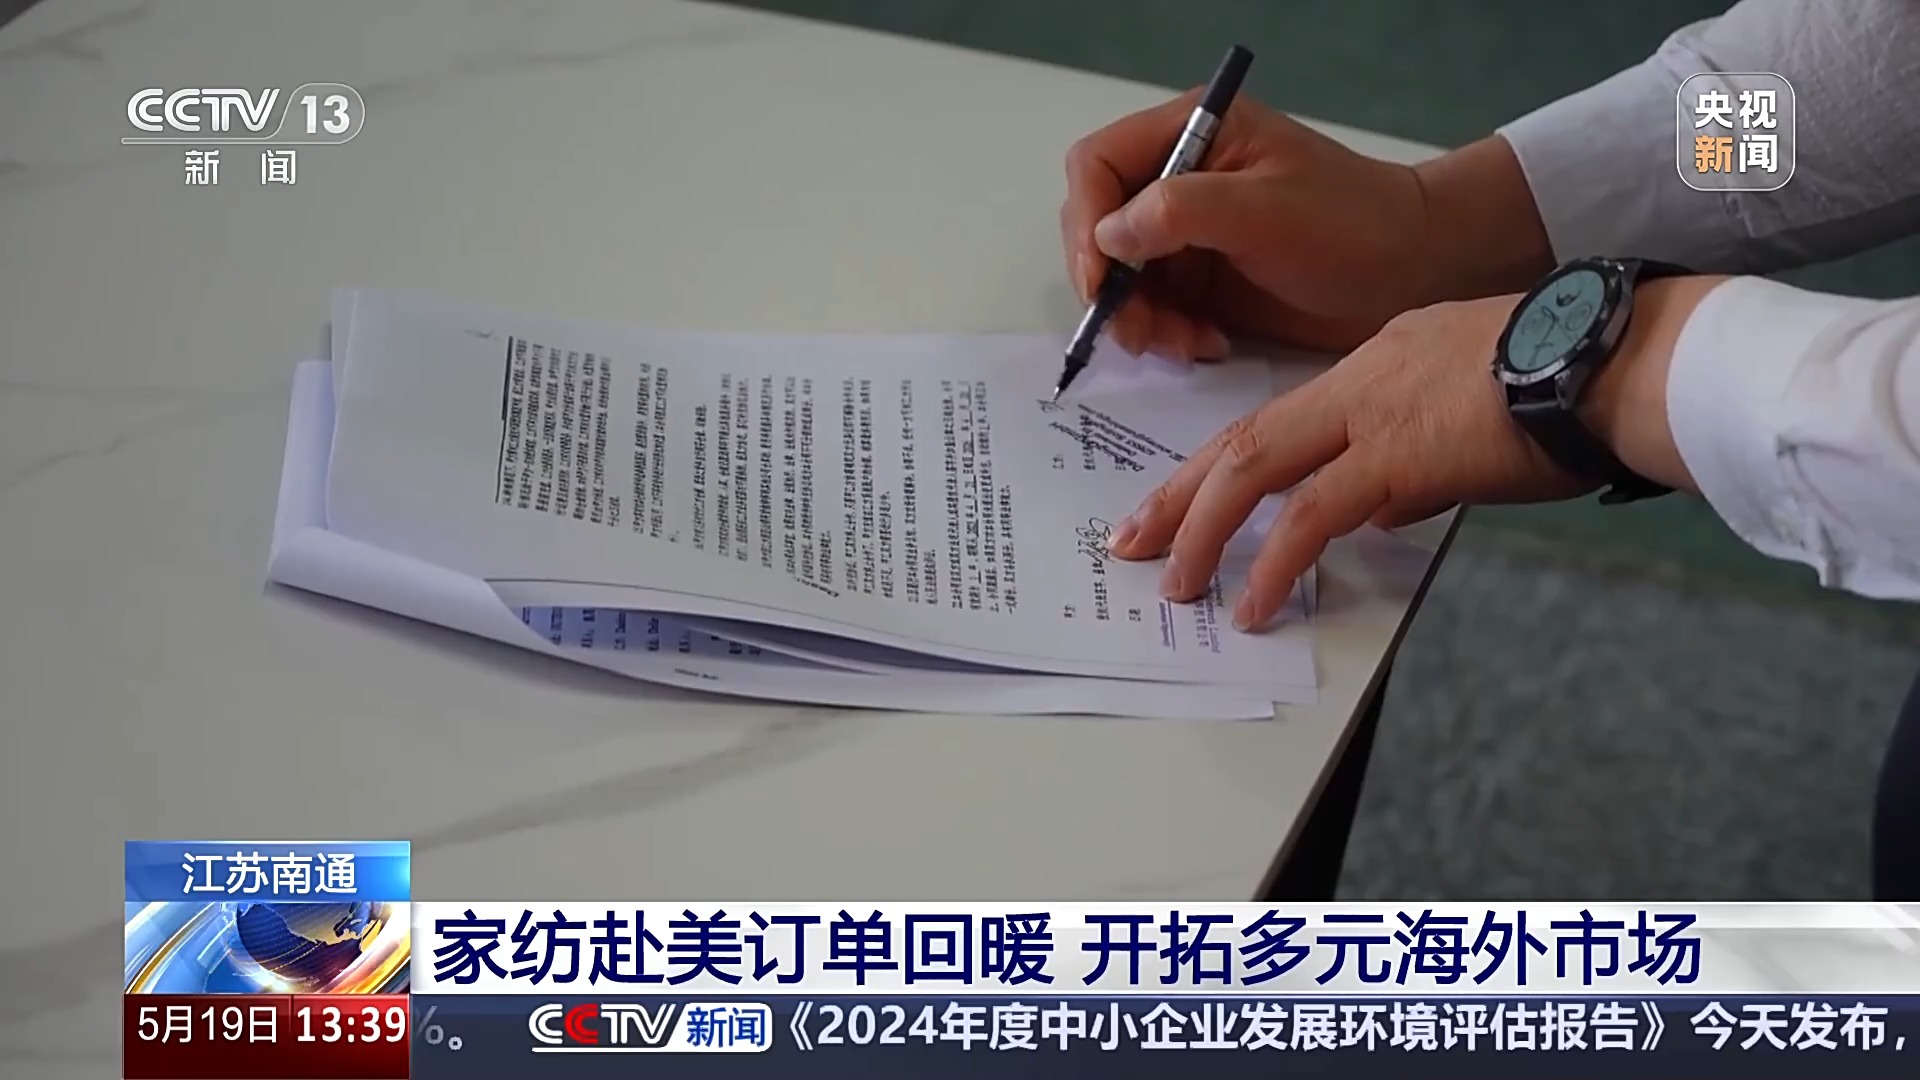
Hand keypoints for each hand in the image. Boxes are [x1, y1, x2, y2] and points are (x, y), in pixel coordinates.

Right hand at [1060, 92, 1429, 357]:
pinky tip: (1206, 345)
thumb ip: (1180, 213)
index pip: (1098, 166)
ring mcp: (1187, 234)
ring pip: (1121, 279)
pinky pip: (1154, 312)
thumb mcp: (1265, 210)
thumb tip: (1108, 236)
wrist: (1414, 271)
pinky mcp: (1201, 283)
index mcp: (1191, 134)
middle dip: (1111, 284)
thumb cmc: (1352, 224)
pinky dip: (1167, 336)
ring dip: (1140, 320)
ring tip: (1183, 345)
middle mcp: (1178, 179)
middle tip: (1139, 331)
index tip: (1101, 277)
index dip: (1086, 220)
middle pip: (1097, 228)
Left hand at [1105, 278, 1720, 630]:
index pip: (1279, 420)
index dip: (1220, 465)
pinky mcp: (1399, 453)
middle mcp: (1361, 380)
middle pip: (1241, 440)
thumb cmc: (1573, 385)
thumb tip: (1373, 519)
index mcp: (1378, 364)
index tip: (1181, 500)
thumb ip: (1413, 468)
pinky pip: (1313, 515)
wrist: (1620, 358)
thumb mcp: (1473, 417)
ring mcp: (1374, 414)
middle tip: (1136, 541)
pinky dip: (1275, 561)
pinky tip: (1254, 602)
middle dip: (1179, 495)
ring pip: (1256, 470)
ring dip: (1206, 531)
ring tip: (1179, 585)